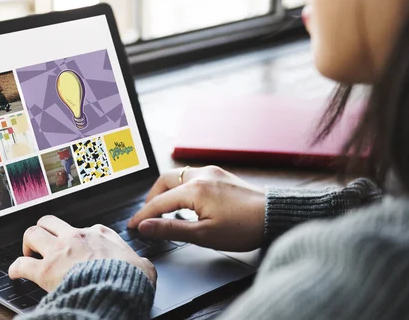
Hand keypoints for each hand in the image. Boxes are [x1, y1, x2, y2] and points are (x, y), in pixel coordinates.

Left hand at [9, 215, 156, 291]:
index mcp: (99, 234)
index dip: (76, 238)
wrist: (117, 290)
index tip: (75, 247)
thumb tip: (144, 267)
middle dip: (43, 230)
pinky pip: (21, 264)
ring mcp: (59, 251)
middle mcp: (76, 237)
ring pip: (32, 233)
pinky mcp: (45, 270)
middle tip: (43, 242)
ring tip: (28, 253)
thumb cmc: (129, 279)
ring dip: (28, 243)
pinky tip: (15, 273)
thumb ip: (139, 262)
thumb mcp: (143, 265)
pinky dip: (15, 268)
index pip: (82, 228)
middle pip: (50, 221)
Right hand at [128, 166, 264, 251]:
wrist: (275, 215)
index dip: (143, 215)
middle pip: (164, 181)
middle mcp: (201, 175)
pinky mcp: (221, 175)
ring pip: (178, 176)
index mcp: (194, 189)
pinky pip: (192, 176)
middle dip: (152, 197)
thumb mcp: (204, 235)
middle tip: (147, 216)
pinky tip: (186, 202)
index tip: (133, 226)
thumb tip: (146, 226)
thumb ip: (171, 229)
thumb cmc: (244, 227)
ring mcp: (212, 172)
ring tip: (164, 210)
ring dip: (167, 191)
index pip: (159, 202)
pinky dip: (181, 187)